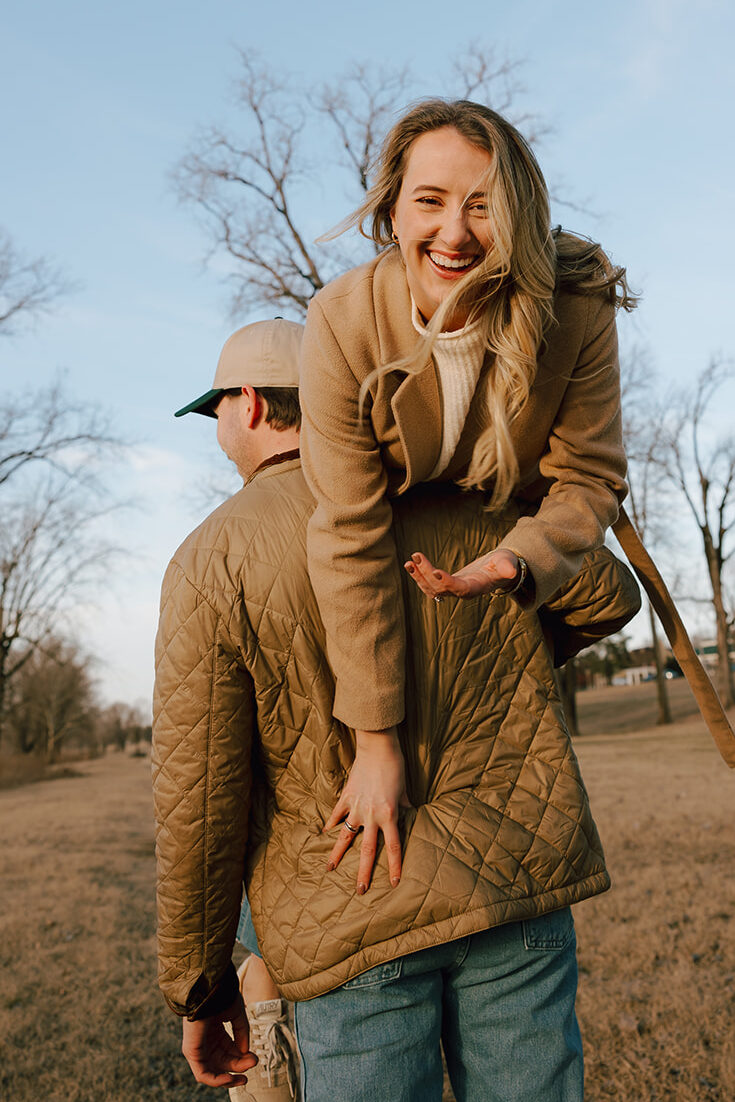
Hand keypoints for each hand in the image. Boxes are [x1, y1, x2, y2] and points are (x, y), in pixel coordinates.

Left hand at [181, 997, 256, 1087]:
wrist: (208, 988)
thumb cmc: (220, 995)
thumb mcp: (236, 1014)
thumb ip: (242, 1032)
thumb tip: (245, 1051)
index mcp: (215, 1030)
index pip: (229, 1050)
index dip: (242, 1056)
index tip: (254, 1058)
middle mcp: (206, 1040)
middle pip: (223, 1061)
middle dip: (239, 1066)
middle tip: (252, 1064)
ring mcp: (197, 1047)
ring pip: (213, 1071)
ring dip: (230, 1077)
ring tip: (243, 1077)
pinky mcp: (192, 1052)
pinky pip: (203, 1074)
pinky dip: (217, 1080)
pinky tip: (230, 1078)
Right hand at [324, 728, 412, 893]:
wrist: (378, 748)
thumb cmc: (396, 767)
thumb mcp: (405, 790)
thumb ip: (404, 806)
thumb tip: (409, 813)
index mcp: (390, 816)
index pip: (393, 848)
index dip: (394, 867)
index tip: (393, 882)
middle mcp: (372, 816)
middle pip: (367, 850)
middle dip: (363, 872)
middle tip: (360, 890)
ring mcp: (356, 807)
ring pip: (345, 836)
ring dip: (337, 854)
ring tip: (329, 869)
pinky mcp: (346, 797)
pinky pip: (337, 814)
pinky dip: (331, 823)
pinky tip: (324, 833)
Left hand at [404, 548, 519, 599]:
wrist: (500, 569)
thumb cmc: (505, 564)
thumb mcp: (508, 563)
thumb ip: (508, 568)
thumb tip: (511, 572)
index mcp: (477, 587)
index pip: (460, 589)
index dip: (448, 582)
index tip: (435, 572)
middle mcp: (463, 592)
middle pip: (441, 588)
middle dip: (427, 573)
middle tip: (416, 557)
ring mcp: (454, 590)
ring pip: (432, 589)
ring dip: (419, 577)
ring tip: (408, 563)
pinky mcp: (448, 584)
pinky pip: (430, 583)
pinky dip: (419, 575)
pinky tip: (411, 564)